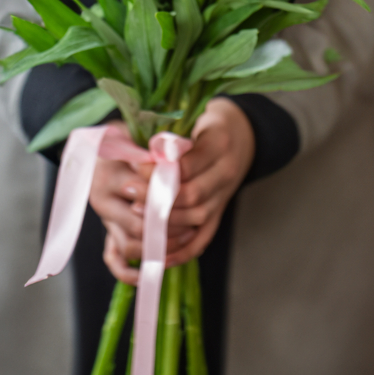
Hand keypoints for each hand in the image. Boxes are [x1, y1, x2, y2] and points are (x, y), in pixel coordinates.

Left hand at [93, 101, 254, 281]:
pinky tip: (162, 254)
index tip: (134, 166)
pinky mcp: (221, 211)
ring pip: (196, 217)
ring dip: (166, 221)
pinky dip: (184, 250)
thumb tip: (144, 157)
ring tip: (138, 215)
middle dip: (156, 197)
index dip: (158, 170)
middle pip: (191, 194)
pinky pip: (205, 237)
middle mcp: (226, 174)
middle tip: (128, 190)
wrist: (244, 134)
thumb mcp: (198, 120)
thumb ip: (175, 139)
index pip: (186, 167)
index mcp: (220, 146)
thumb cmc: (213, 125)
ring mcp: (224, 196)